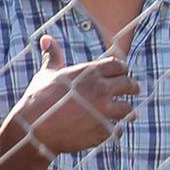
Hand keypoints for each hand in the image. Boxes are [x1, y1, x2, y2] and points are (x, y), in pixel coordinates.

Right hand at [6, 35, 138, 156]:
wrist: (35, 128)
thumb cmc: (38, 99)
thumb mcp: (47, 74)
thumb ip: (53, 56)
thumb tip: (47, 39)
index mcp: (90, 73)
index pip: (118, 66)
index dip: (122, 69)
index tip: (124, 72)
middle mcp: (101, 90)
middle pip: (129, 85)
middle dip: (133, 87)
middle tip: (135, 89)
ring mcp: (104, 111)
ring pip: (128, 109)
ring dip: (128, 111)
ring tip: (129, 113)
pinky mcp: (103, 131)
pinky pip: (118, 130)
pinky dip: (115, 130)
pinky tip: (112, 130)